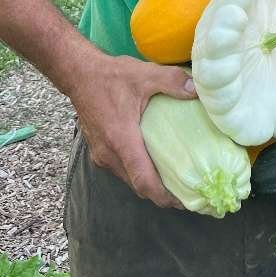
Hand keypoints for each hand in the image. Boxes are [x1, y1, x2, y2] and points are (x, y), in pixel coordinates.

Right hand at [65, 49, 198, 208]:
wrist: (78, 74)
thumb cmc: (110, 76)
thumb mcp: (144, 74)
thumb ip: (172, 81)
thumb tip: (197, 90)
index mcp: (121, 141)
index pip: (144, 181)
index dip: (164, 196)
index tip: (185, 201)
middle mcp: (109, 155)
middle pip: (137, 185)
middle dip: (161, 193)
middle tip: (186, 191)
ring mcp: (101, 155)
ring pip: (128, 178)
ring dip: (148, 183)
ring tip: (174, 179)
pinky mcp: (98, 150)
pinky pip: (121, 169)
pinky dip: (138, 172)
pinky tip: (153, 161)